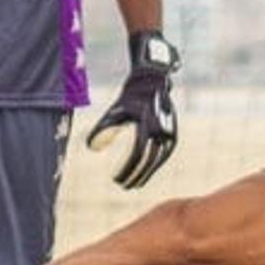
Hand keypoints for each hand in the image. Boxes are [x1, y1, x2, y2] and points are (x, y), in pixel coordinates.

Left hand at [86, 31, 179, 189]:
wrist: (153, 79)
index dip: (127, 169)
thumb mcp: (114, 111)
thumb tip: (92, 149)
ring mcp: (170, 131)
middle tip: (124, 186)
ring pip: (158, 159)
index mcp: (146, 123)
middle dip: (136, 175)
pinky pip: (163, 153)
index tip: (117, 179)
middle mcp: (161, 129)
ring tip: (134, 183)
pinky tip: (144, 172)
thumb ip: (103, 130)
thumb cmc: (130, 96)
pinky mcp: (172, 133)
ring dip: (146, 172)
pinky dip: (154, 164)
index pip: (137, 154)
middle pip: (148, 160)